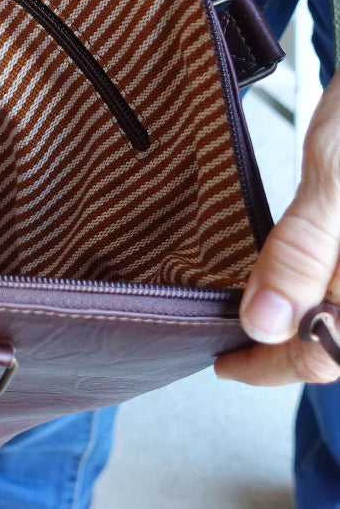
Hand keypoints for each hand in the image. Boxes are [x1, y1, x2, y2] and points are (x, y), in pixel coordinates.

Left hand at [215, 68, 339, 384]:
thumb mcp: (333, 182)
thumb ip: (300, 255)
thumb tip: (262, 325)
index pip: (325, 352)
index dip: (269, 367)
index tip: (221, 363)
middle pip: (335, 337)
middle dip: (283, 348)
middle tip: (229, 346)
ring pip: (338, 310)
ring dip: (297, 321)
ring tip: (250, 320)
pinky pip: (339, 279)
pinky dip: (310, 289)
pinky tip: (283, 282)